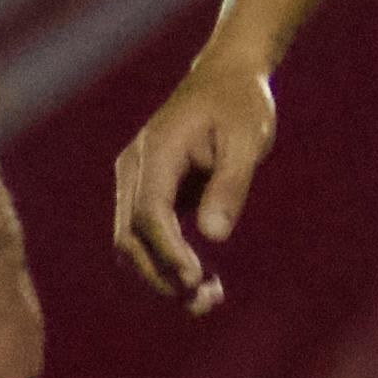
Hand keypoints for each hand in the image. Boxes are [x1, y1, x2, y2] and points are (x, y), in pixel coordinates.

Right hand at [111, 57, 275, 314]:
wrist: (228, 75)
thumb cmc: (241, 103)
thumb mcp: (247, 138)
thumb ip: (231, 185)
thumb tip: (213, 236)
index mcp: (155, 151)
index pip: (148, 213)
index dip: (167, 250)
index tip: (195, 277)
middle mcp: (135, 169)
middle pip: (130, 237)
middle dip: (161, 275)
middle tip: (205, 302)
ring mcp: (138, 181)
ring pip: (133, 243)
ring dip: (162, 276)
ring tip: (207, 300)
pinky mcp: (150, 192)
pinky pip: (148, 236)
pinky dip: (167, 262)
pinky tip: (202, 281)